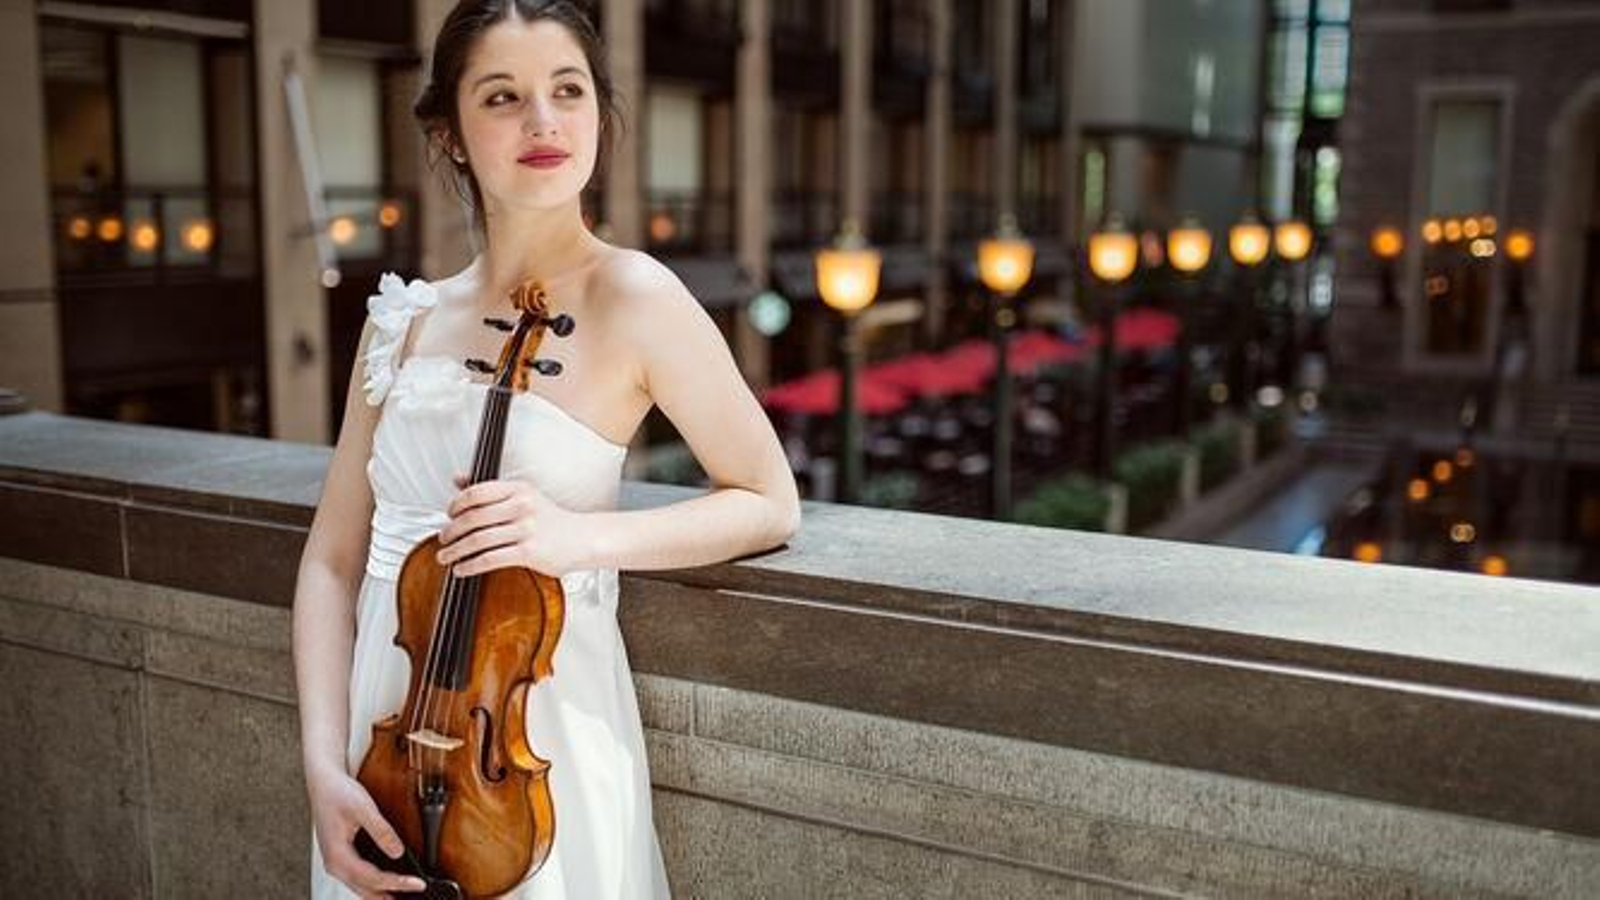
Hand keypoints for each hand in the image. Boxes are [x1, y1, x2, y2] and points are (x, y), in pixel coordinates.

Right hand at [307, 768, 425, 897]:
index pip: (372, 878)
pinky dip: (376, 885)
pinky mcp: (342, 858)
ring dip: (383, 894)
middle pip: (366, 891)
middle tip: (415, 894)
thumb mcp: (363, 808)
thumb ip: (381, 831)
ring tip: (404, 895)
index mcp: (337, 856)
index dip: (397, 883)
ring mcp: (337, 863)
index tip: (418, 884)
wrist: (323, 783)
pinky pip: (359, 879)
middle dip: (391, 895)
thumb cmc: (338, 793)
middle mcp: (334, 864)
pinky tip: (390, 884)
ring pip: (362, 888)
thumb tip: (398, 852)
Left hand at [436, 474, 593, 576]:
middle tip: (443, 539)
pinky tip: (461, 569)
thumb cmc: (551, 519)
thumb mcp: (522, 495)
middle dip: (451, 531)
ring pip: (478, 540)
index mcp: (518, 489)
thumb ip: (490, 489)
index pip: (476, 492)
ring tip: (445, 557)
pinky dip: (470, 566)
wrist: (583, 539)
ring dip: (455, 551)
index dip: (456, 504)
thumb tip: (458, 479)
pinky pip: (490, 559)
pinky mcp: (529, 552)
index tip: (449, 515)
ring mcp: (526, 529)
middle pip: (473, 517)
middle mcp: (522, 506)